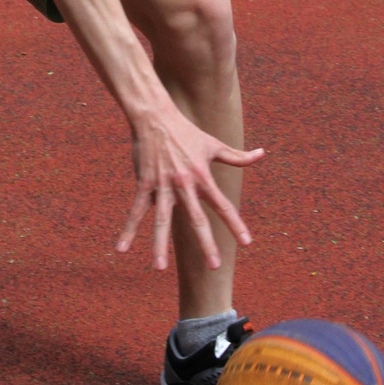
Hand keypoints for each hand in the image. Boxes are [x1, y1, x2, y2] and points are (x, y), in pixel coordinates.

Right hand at [118, 97, 263, 270]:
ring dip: (159, 245)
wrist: (155, 116)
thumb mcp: (213, 144)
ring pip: (161, 221)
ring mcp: (162, 186)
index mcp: (202, 177)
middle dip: (206, 243)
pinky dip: (128, 229)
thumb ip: (237, 156)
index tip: (246, 242)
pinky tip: (121, 248)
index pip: (222, 205)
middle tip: (214, 266)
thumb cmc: (186, 131)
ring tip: (159, 268)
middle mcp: (184, 184)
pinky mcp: (144, 184)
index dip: (235, 224)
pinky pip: (136, 211)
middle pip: (196, 219)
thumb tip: (262, 154)